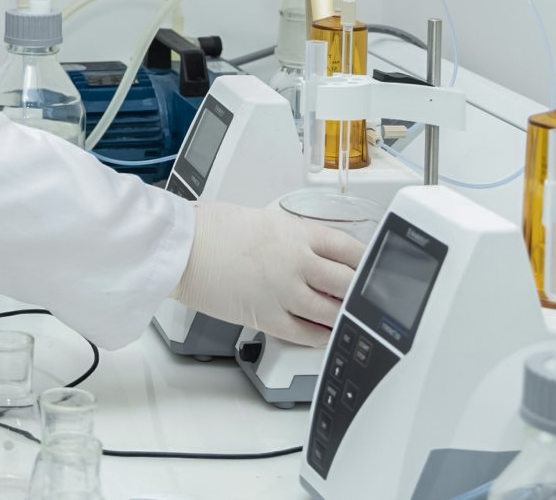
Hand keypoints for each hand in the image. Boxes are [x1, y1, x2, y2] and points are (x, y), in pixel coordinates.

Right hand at [170, 200, 364, 346]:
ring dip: (344, 316)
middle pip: (349, 282)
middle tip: (368, 299)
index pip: (350, 250)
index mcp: (298, 232)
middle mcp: (298, 262)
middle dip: (361, 293)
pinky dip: (320, 337)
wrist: (182, 248)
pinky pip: (305, 334)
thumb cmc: (211, 228)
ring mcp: (285, 291)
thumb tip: (306, 250)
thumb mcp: (262, 218)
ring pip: (333, 311)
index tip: (373, 270)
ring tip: (348, 318)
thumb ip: (290, 236)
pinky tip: (323, 334)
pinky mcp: (267, 317)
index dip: (368, 263)